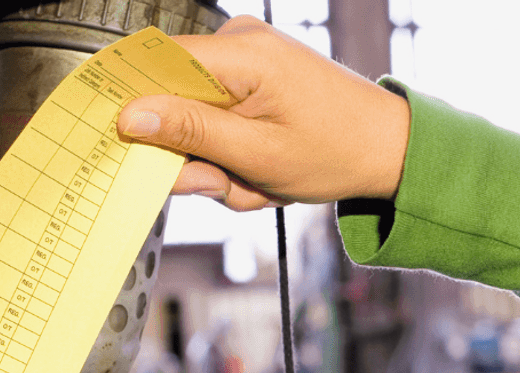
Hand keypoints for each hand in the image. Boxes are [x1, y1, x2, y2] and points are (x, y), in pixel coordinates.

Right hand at [117, 15, 410, 211]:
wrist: (387, 148)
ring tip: (259, 178)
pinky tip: (262, 167)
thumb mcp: (257, 155)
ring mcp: (248, 57)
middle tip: (229, 183)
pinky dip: (234, 153)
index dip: (137, 107)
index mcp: (243, 52)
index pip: (156, 65)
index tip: (131, 147)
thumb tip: (132, 116)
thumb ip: (191, 134)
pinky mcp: (253, 76)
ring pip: (194, 118)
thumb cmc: (337, 151)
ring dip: (220, 162)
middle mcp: (241, 41)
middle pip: (174, 99)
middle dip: (197, 155)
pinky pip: (216, 118)